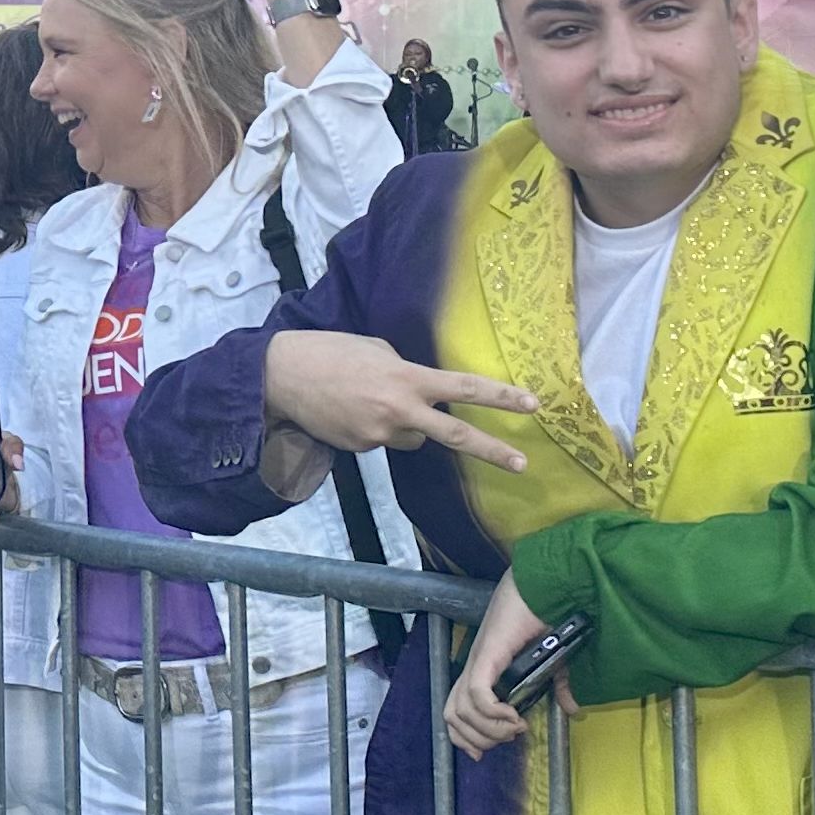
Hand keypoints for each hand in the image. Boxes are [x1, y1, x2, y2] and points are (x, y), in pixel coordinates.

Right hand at [263, 330, 534, 472]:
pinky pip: (382, 440)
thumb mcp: (377, 350)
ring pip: (411, 437)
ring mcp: (378, 435)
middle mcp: (398, 411)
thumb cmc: (330, 351)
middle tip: (522, 463)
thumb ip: (406, 372)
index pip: (463, 388)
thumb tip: (419, 393)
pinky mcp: (360, 449)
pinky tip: (349, 410)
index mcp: (406, 379)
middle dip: (492, 450)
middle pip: (455, 435)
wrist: (282, 376)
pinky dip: (373, 427)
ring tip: (368, 400)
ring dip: (403, 423)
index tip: (531, 405)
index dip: (500, 397)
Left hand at [446, 572, 562, 759]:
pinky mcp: (487, 655)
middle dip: (479, 739)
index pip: (454, 712)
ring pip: (461, 711)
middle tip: (508, 737)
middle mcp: (473, 668)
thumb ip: (558, 687)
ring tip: (515, 726)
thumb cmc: (543, 619)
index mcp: (481, 671)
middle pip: (452, 717)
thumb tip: (573, 709)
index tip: (486, 752)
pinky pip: (476, 694)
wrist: (542, 587)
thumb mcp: (553, 663)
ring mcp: (477, 661)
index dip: (464, 738)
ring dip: (489, 729)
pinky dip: (493, 712)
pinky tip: (513, 715)